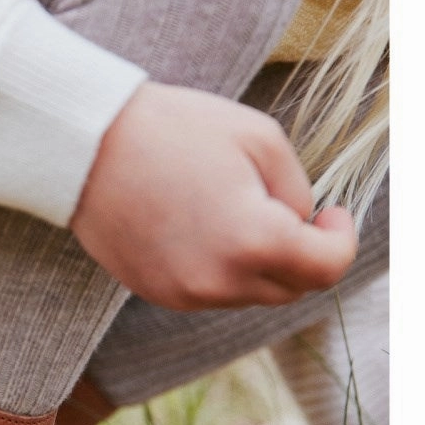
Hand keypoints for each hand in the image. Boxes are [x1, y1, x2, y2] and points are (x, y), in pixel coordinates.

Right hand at [70, 82, 357, 309]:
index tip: (332, 212)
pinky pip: (210, 291)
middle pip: (292, 288)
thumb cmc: (173, 130)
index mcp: (254, 241)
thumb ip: (298, 190)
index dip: (340, 239)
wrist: (85, 146)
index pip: (327, 268)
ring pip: (250, 293)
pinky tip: (200, 225)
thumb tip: (300, 223)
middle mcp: (220, 281)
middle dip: (302, 252)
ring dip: (259, 262)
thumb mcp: (261, 139)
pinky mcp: (156, 293)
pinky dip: (221, 268)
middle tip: (288, 208)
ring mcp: (184, 294)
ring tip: (233, 211)